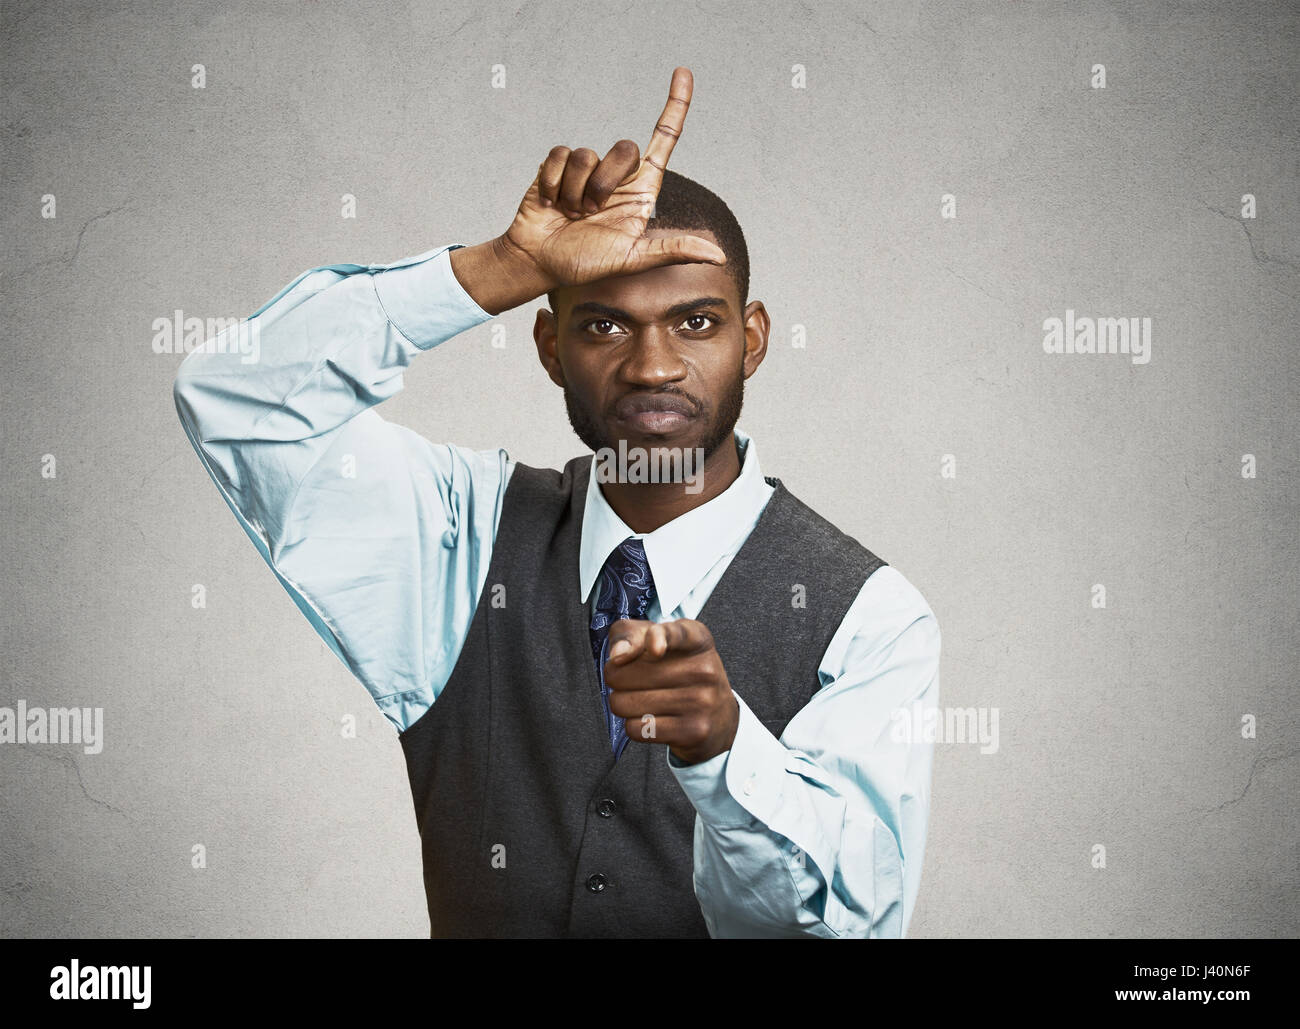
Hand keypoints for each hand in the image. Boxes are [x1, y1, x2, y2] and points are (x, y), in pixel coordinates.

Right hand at [500, 66, 726, 290]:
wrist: (539, 262)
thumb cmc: (585, 264)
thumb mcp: (633, 260)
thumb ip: (673, 251)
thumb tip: (718, 255)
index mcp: (641, 192)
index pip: (664, 141)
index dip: (675, 106)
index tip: (683, 73)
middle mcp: (617, 176)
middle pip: (625, 147)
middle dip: (605, 183)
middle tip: (590, 213)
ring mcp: (587, 170)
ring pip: (587, 154)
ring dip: (575, 190)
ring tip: (569, 213)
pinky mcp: (557, 165)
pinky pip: (560, 155)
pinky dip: (553, 183)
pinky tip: (550, 203)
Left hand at [604, 617, 739, 764]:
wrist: (719, 715)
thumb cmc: (680, 671)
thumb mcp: (659, 640)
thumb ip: (630, 635)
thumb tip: (617, 654)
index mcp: (696, 638)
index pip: (675, 634)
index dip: (657, 639)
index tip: (653, 649)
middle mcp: (703, 668)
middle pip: (625, 674)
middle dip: (617, 679)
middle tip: (633, 680)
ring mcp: (701, 701)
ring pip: (625, 704)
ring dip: (622, 704)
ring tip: (643, 699)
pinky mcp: (693, 731)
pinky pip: (636, 729)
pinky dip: (634, 726)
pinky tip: (652, 719)